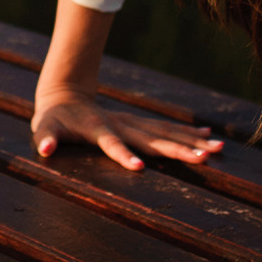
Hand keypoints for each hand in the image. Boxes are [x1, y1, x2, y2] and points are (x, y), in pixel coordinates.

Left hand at [31, 86, 222, 170]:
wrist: (64, 94)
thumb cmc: (52, 118)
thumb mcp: (44, 127)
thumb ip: (45, 138)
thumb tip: (45, 150)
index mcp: (97, 129)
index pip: (111, 143)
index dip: (123, 154)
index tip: (139, 167)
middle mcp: (120, 124)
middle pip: (151, 138)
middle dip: (178, 149)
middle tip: (205, 158)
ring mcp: (131, 121)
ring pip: (164, 132)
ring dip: (191, 140)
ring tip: (218, 148)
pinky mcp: (137, 123)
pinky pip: (165, 128)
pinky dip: (187, 132)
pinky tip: (208, 136)